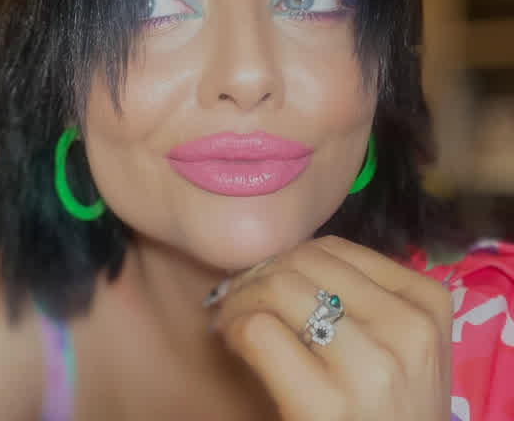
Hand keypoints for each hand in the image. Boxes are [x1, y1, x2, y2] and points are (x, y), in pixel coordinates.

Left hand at [209, 236, 452, 420]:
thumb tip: (278, 262)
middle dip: (258, 272)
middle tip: (234, 293)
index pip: (334, 249)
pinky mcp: (330, 404)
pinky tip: (231, 339)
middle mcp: (408, 326)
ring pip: (280, 287)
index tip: (263, 278)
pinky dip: (235, 327)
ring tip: (228, 316)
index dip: (287, 258)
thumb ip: (359, 298)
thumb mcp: (398, 346)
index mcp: (426, 301)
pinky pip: (260, 330)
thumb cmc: (391, 411)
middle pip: (304, 262)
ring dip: (240, 297)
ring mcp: (373, 365)